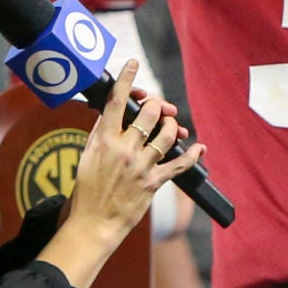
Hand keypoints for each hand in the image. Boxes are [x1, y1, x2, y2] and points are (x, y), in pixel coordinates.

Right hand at [65, 61, 202, 239]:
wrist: (93, 223)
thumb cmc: (86, 190)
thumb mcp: (87, 156)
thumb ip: (101, 133)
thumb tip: (110, 113)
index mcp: (104, 140)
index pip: (116, 102)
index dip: (126, 79)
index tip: (133, 64)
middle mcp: (124, 149)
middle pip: (150, 113)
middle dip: (157, 106)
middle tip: (157, 109)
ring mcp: (140, 165)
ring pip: (167, 134)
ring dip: (172, 126)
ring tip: (171, 127)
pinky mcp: (153, 182)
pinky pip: (180, 165)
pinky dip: (194, 155)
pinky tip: (200, 148)